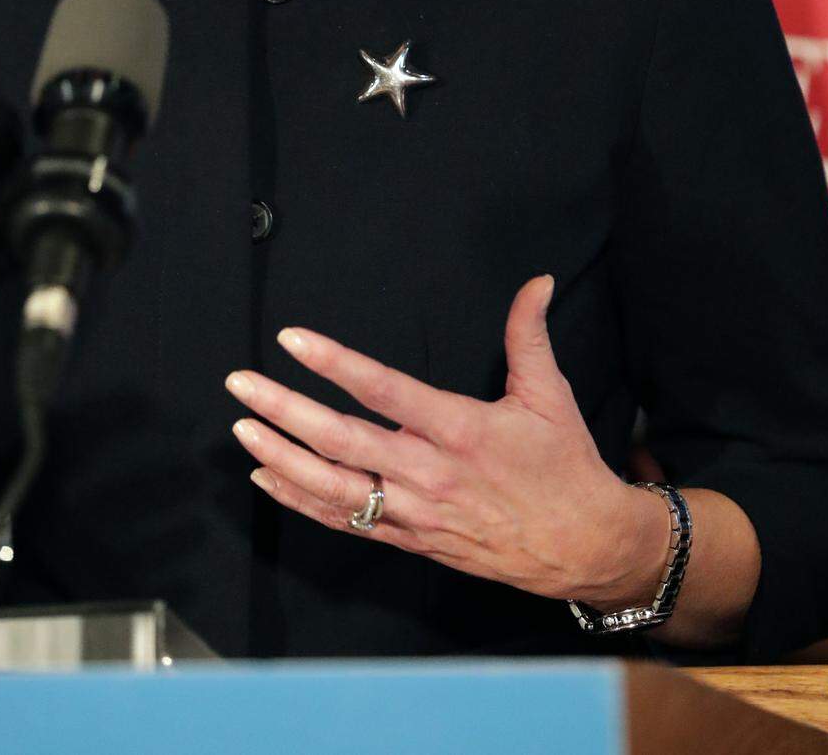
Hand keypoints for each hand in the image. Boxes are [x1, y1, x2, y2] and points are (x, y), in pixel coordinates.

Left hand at [226, 275, 668, 605]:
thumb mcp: (550, 394)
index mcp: (459, 428)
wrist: (586, 547)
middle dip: (285, 410)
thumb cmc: (565, 467)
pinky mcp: (412, 541)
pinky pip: (346, 523)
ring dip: (282, 459)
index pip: (383, 390)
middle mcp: (430, 472)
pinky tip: (268, 480)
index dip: (335, 364)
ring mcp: (416, 512)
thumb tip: (537, 280)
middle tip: (241, 384)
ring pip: (334, 487)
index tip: (293, 340)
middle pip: (343, 440)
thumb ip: (529, 333)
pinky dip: (303, 502)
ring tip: (242, 431)